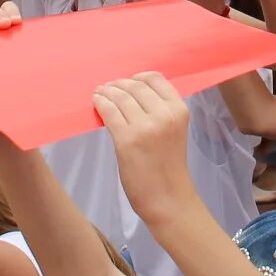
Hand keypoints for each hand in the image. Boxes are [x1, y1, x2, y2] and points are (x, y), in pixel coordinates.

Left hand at [93, 72, 197, 222]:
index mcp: (179, 110)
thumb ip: (160, 111)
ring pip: (120, 97)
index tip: (127, 82)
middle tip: (108, 87)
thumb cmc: (169, 167)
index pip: (156, 79)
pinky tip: (96, 103)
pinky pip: (109, 112)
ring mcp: (145, 126)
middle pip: (135, 86)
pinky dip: (100, 104)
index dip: (137, 77)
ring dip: (107, 92)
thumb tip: (132, 93)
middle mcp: (164, 114)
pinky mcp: (126, 139)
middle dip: (118, 84)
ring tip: (100, 93)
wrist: (168, 198)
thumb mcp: (174, 131)